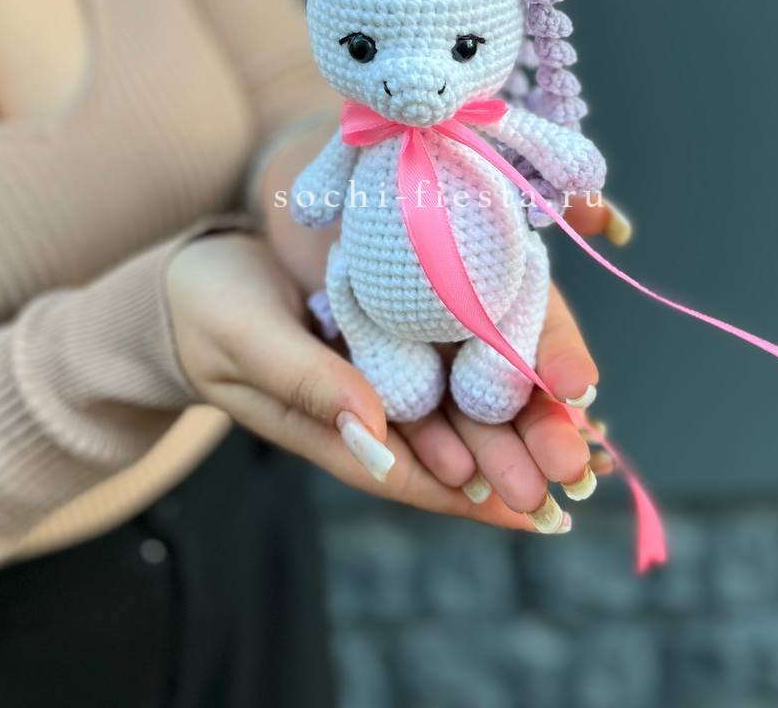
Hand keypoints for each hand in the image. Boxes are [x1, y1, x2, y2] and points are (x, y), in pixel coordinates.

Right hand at [166, 229, 611, 532]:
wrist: (195, 272)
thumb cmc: (209, 313)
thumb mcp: (248, 342)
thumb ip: (306, 382)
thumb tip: (372, 428)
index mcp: (334, 426)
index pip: (412, 475)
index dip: (472, 492)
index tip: (531, 505)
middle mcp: (373, 404)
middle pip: (453, 442)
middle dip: (516, 456)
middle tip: (579, 464)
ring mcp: (388, 364)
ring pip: (463, 399)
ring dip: (519, 414)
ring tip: (582, 424)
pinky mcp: (397, 321)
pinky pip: (452, 346)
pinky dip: (496, 356)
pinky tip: (540, 359)